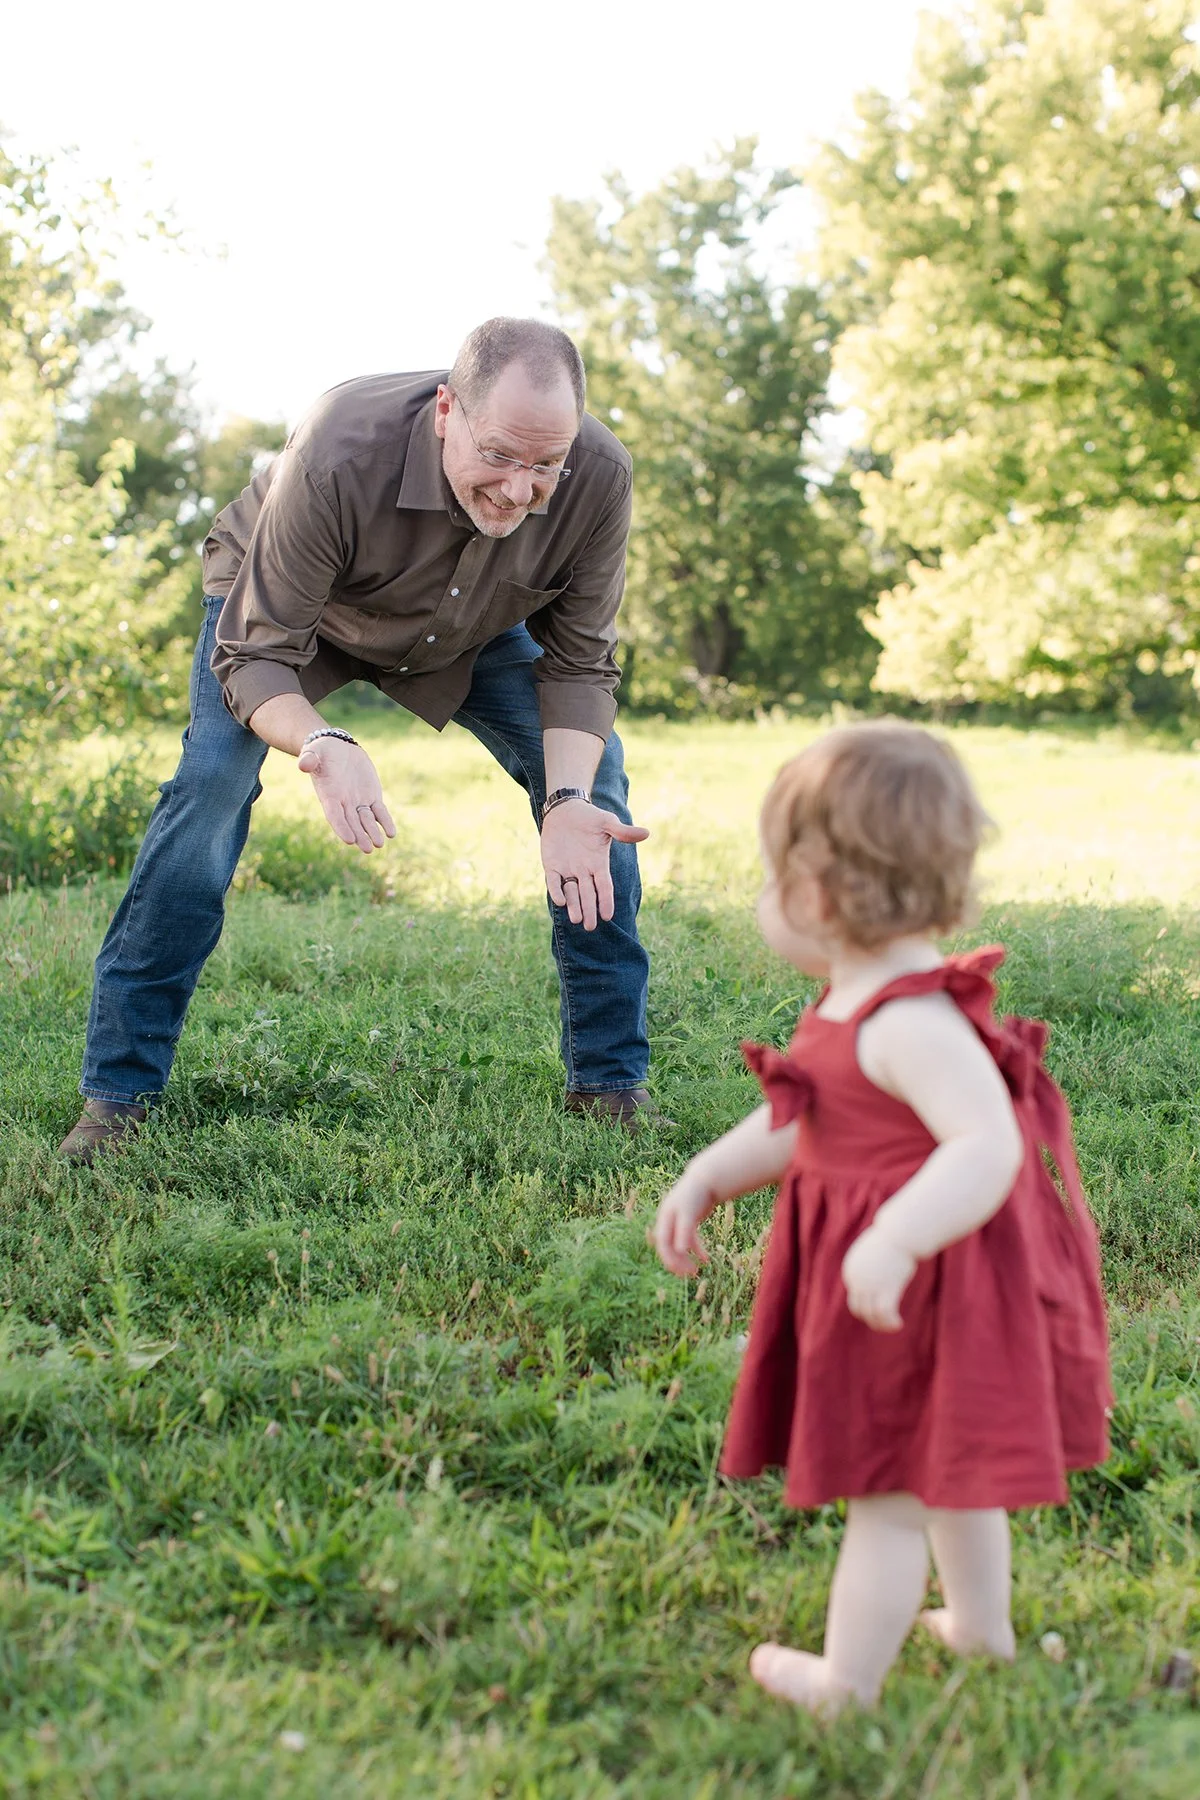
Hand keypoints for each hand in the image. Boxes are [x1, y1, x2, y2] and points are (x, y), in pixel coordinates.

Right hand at [296, 737, 396, 852]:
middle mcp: (343, 803)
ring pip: (367, 820)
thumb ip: (309, 759)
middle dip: (360, 836)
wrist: (338, 748)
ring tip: (380, 843)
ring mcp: (358, 801)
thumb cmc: (322, 750)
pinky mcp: (371, 796)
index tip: (350, 840)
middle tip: (368, 848)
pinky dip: (385, 821)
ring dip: (373, 832)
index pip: (335, 816)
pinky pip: (380, 811)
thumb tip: (303, 765)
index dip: (342, 828)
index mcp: (328, 796)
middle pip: (352, 823)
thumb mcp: (314, 751)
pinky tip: (392, 833)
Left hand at [541, 800, 648, 930]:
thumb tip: (646, 833)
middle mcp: (584, 871)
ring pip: (572, 892)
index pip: (604, 887)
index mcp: (599, 864)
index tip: (607, 916)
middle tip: (590, 927)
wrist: (565, 810)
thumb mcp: (607, 823)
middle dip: (589, 910)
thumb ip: (623, 832)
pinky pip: (553, 881)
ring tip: (576, 920)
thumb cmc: (590, 817)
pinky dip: (556, 890)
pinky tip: (559, 901)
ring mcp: (567, 869)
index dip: (606, 901)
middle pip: (588, 895)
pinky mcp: (551, 865)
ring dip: (574, 905)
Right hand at [652, 1168, 717, 1277]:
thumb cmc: (697, 1194)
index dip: (669, 1258)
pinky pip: (689, 1240)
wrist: (706, 1179)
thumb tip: (680, 1251)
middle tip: (691, 1273)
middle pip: (668, 1246)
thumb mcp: (690, 1214)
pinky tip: (706, 1259)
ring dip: (686, 1259)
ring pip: (678, 1245)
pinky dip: (697, 1250)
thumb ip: (684, 1232)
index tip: (680, 1271)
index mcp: (665, 1218)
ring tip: (696, 1271)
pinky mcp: (688, 1223)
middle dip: (677, 1261)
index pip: (663, 1243)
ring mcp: (677, 1222)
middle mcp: (668, 1221)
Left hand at [841, 1224, 917, 1332]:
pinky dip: (890, 1322)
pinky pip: (885, 1313)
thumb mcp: (873, 1255)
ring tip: (894, 1326)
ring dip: (882, 1324)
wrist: (900, 1232)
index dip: (868, 1309)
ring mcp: (870, 1284)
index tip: (881, 1313)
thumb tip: (873, 1282)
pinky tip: (899, 1324)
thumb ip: (869, 1269)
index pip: (854, 1298)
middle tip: (886, 1323)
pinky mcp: (886, 1287)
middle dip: (872, 1320)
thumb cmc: (891, 1242)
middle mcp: (856, 1279)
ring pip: (871, 1314)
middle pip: (859, 1309)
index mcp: (850, 1271)